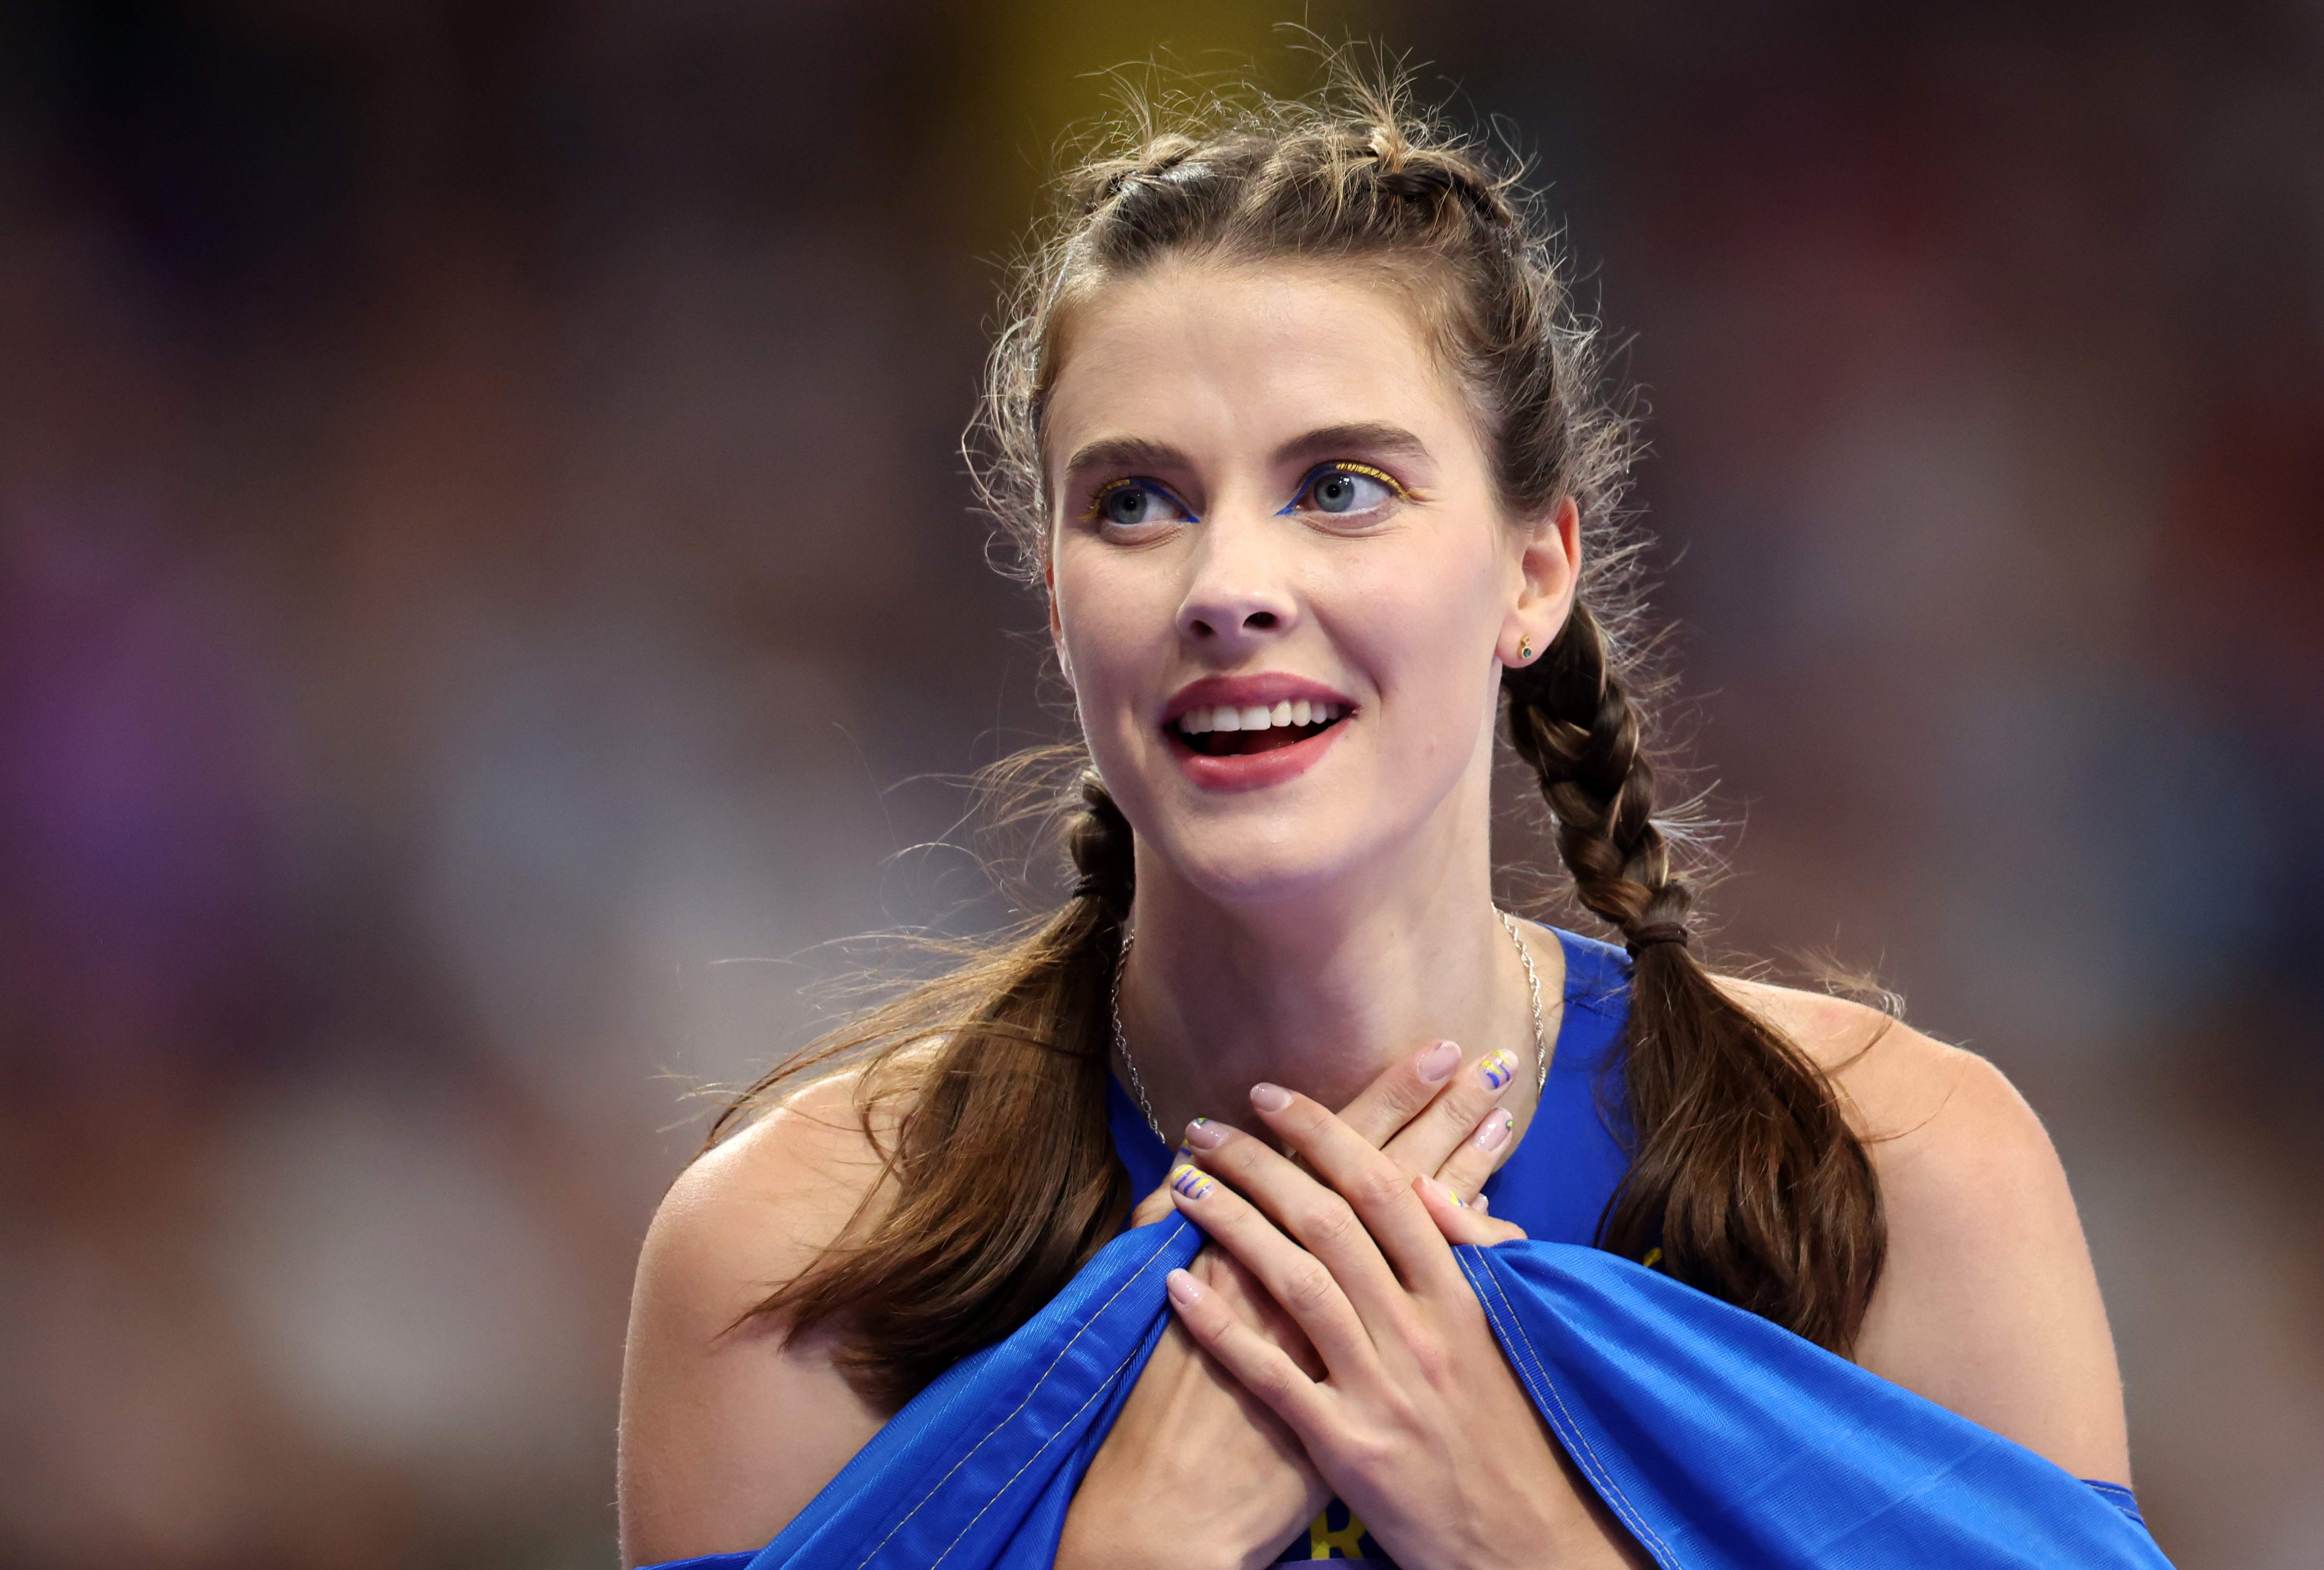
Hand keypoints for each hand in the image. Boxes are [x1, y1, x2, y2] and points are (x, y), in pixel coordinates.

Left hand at [1162, 1088, 1645, 1569]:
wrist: (1524, 1541)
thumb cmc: (1507, 1430)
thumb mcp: (1504, 1332)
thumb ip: (1472, 1254)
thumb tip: (1431, 1181)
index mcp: (1458, 1297)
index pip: (1386, 1189)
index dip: (1325, 1134)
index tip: (1271, 1097)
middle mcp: (1420, 1333)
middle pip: (1330, 1222)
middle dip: (1260, 1164)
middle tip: (1205, 1129)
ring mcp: (1382, 1389)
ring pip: (1295, 1283)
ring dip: (1232, 1224)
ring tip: (1183, 1186)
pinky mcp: (1346, 1447)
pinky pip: (1270, 1375)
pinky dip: (1219, 1326)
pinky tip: (1175, 1284)